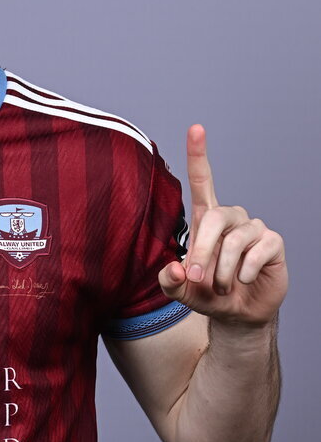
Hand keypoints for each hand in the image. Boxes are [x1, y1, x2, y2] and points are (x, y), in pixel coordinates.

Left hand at [158, 125, 286, 326]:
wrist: (237, 313)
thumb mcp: (181, 291)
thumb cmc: (207, 293)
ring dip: (223, 270)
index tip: (196, 128)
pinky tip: (243, 280)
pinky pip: (257, 251)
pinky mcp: (273, 243)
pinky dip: (243, 272)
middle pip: (215, 217)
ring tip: (222, 286)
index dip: (199, 155)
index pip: (202, 181)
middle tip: (196, 277)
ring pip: (234, 241)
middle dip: (202, 250)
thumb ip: (169, 282)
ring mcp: (254, 228)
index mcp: (206, 220)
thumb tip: (173, 268)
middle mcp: (231, 218)